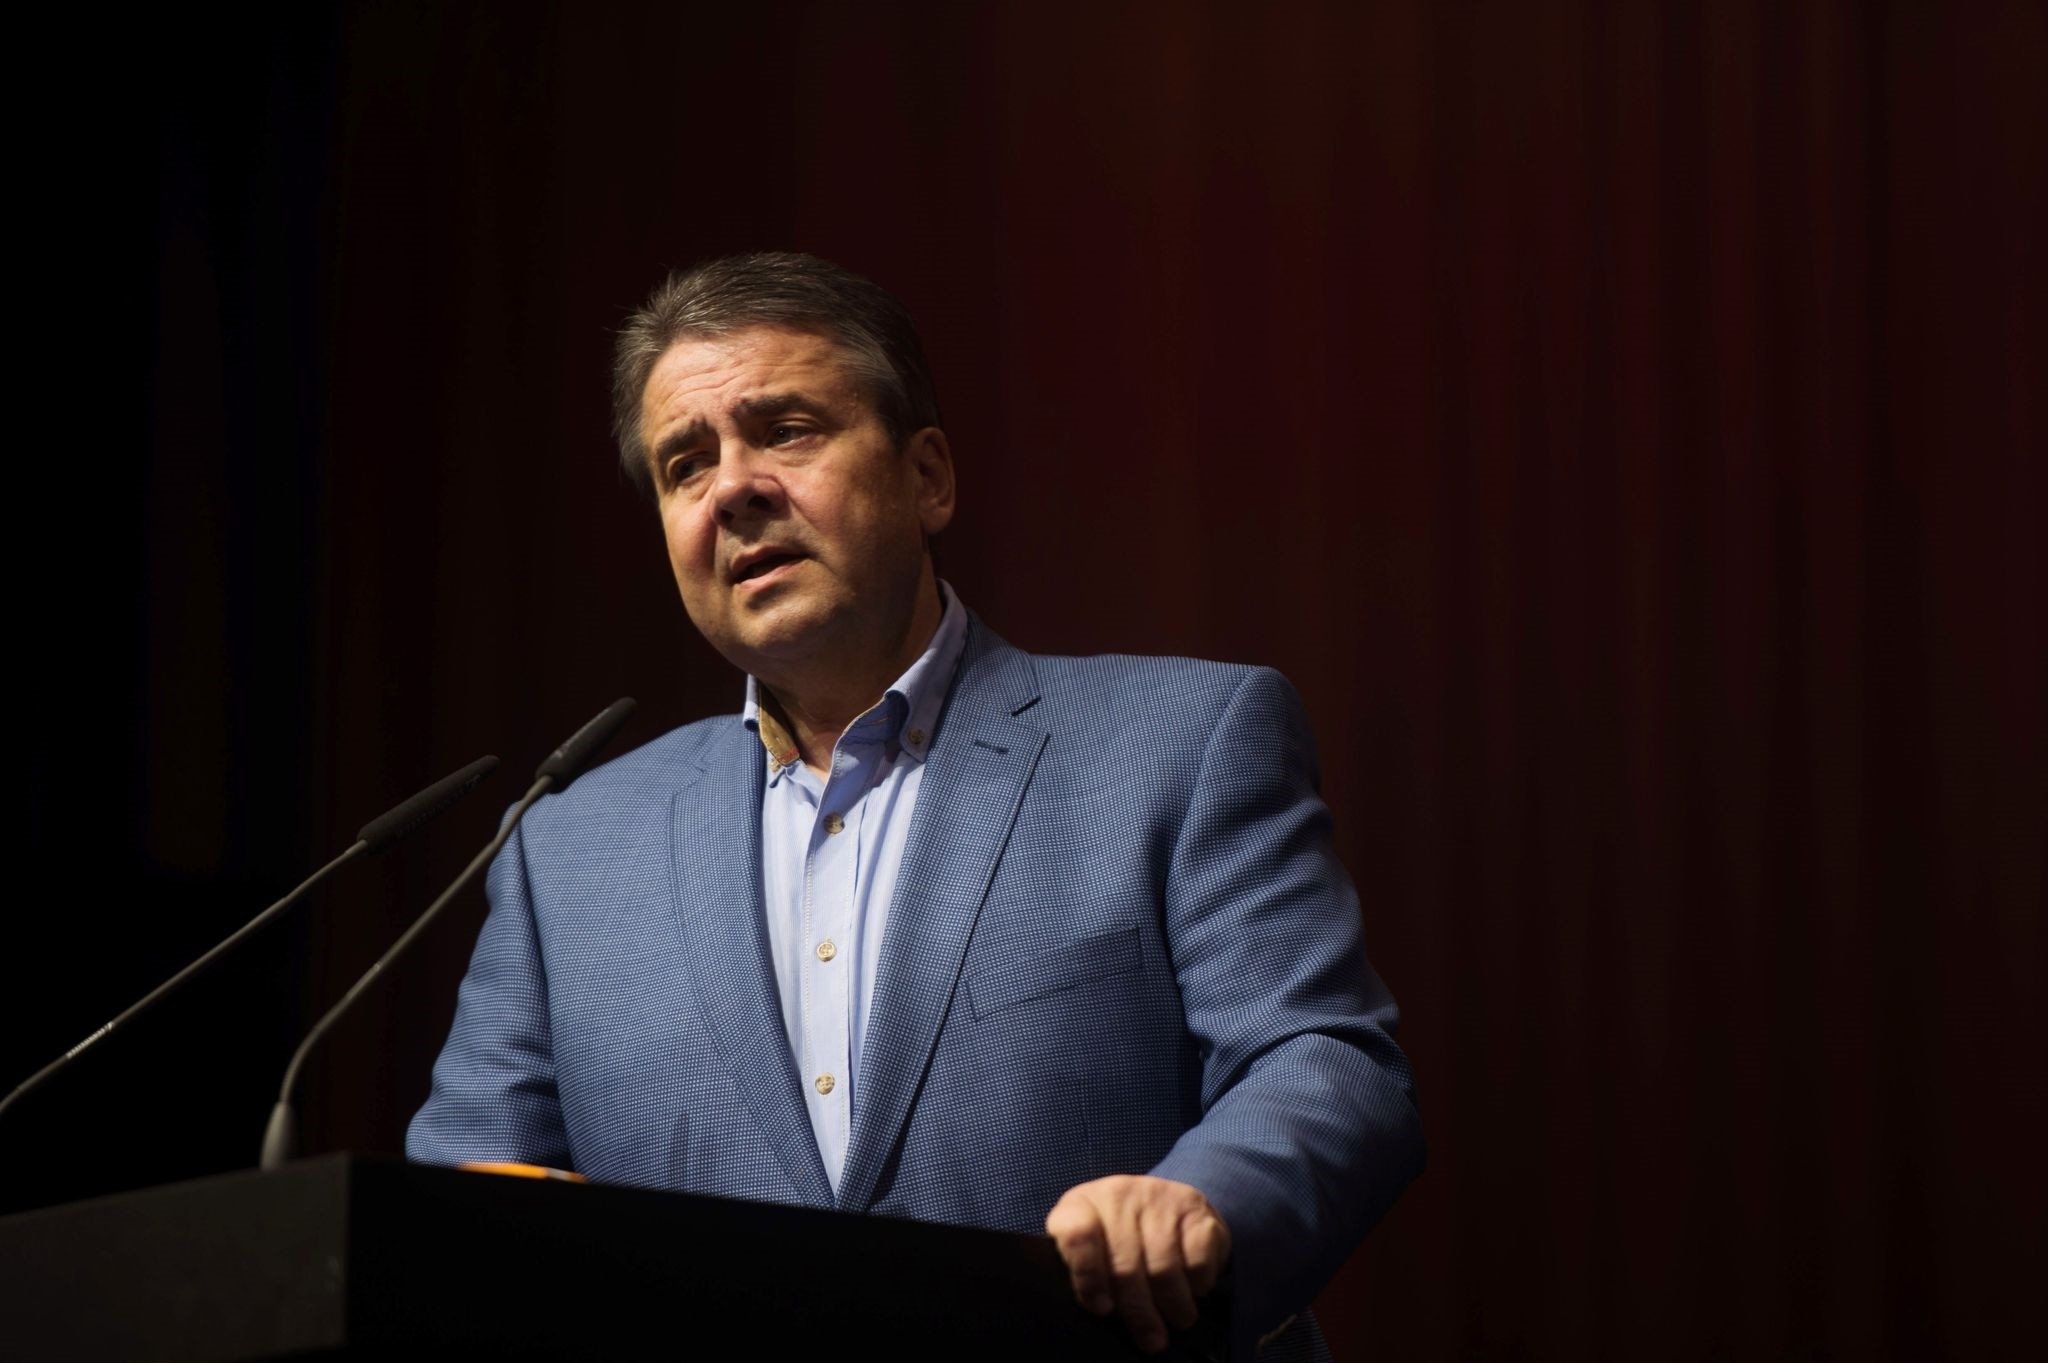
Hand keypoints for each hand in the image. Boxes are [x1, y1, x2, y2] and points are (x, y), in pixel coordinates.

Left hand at [1044, 1174, 1231, 1353]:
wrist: (1161, 1202)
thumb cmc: (1115, 1238)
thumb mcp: (1088, 1250)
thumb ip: (1083, 1275)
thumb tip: (1100, 1314)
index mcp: (1080, 1205)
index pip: (1077, 1236)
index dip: (1088, 1277)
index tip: (1102, 1309)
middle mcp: (1117, 1194)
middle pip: (1124, 1264)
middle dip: (1139, 1311)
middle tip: (1151, 1340)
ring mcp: (1157, 1196)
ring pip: (1163, 1266)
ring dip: (1172, 1304)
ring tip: (1177, 1321)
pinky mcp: (1193, 1205)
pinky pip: (1197, 1259)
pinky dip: (1197, 1284)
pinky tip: (1191, 1289)